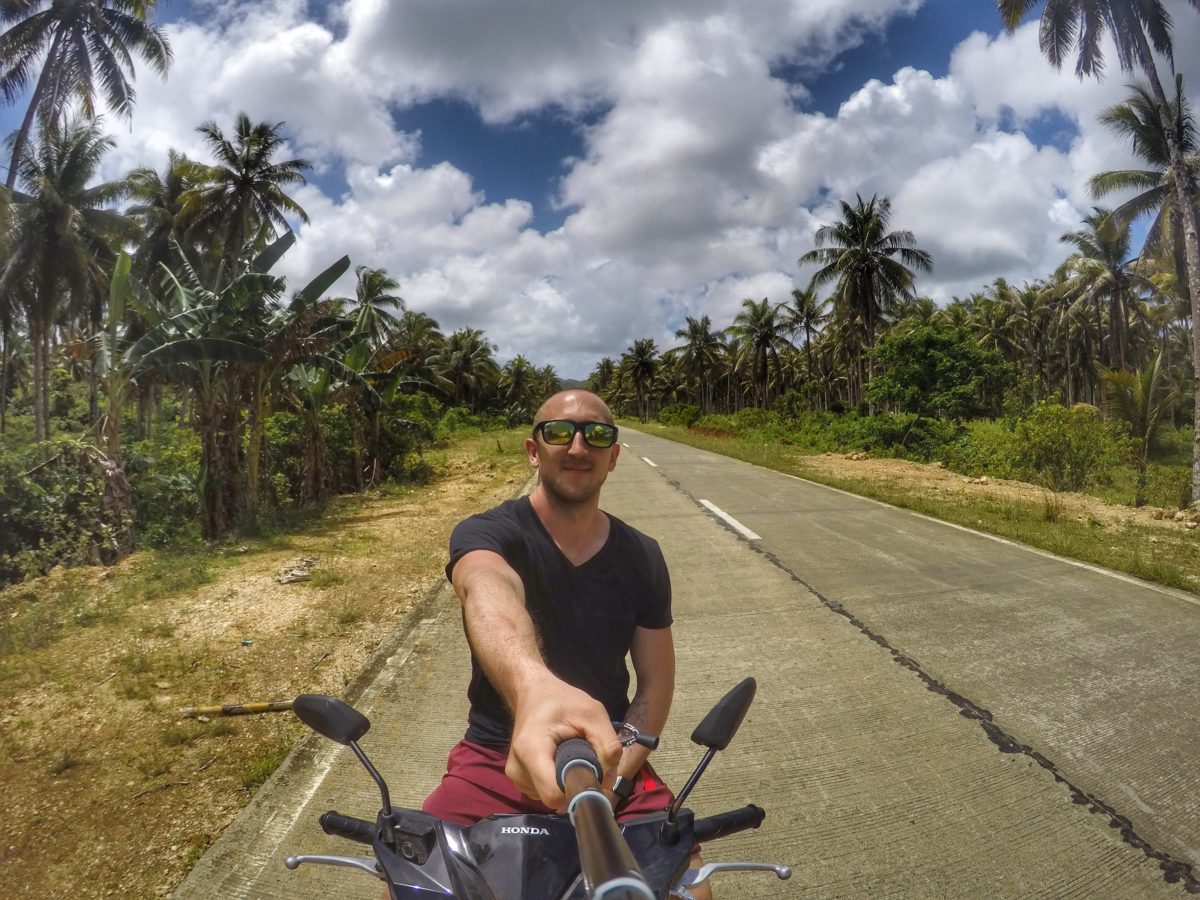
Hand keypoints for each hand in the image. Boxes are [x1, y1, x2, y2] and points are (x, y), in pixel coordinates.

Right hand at [506, 674, 621, 808]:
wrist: (533, 693)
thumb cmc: (561, 700)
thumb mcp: (593, 712)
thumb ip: (607, 743)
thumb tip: (609, 781)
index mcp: (531, 749)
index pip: (553, 794)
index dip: (577, 792)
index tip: (594, 780)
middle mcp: (518, 768)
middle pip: (553, 798)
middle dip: (575, 786)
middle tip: (587, 762)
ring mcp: (516, 776)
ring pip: (550, 797)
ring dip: (566, 783)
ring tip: (571, 755)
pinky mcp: (518, 779)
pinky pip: (544, 792)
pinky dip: (556, 782)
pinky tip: (559, 761)